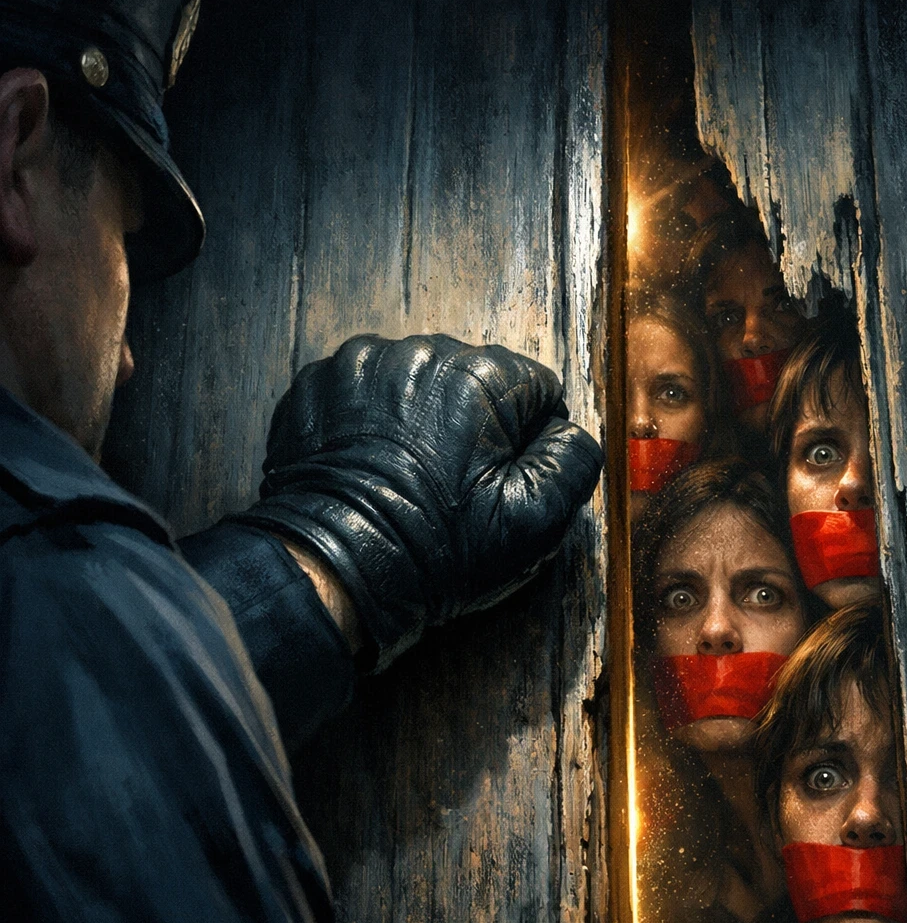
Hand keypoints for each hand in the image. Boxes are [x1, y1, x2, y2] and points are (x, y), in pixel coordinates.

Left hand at [239, 334, 602, 668]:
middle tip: (450, 487)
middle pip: (472, 379)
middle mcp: (420, 352)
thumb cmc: (436, 551)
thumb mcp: (534, 522)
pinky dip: (369, 422)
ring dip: (419, 420)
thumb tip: (567, 433)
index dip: (526, 440)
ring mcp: (361, 364)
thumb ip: (574, 462)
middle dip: (471, 426)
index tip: (498, 482)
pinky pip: (363, 393)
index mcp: (480, 375)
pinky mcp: (316, 384)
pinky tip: (369, 467)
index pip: (534, 388)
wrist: (334, 570)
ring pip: (417, 383)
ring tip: (406, 477)